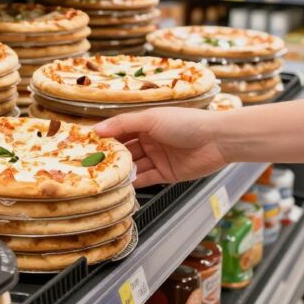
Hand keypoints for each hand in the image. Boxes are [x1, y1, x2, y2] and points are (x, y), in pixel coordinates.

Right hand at [94, 108, 229, 187]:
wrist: (217, 140)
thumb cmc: (186, 123)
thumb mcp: (151, 118)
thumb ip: (124, 124)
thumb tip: (98, 129)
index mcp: (145, 123)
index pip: (120, 130)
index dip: (105, 137)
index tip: (87, 145)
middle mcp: (150, 140)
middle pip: (125, 150)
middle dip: (110, 156)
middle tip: (91, 165)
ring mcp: (158, 157)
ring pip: (134, 166)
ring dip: (122, 171)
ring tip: (105, 176)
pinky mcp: (166, 174)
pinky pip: (146, 178)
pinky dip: (135, 182)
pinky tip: (123, 185)